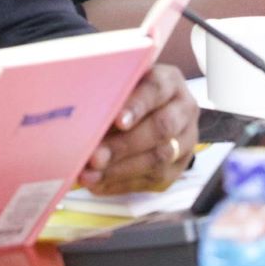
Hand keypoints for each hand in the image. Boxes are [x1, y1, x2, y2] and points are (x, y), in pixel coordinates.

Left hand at [80, 65, 197, 193]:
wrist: (149, 112)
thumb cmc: (126, 96)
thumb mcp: (120, 85)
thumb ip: (107, 95)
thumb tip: (80, 114)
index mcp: (170, 81)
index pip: (156, 89)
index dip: (137, 106)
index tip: (117, 121)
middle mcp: (183, 110)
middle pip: (161, 128)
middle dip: (124, 145)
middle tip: (95, 157)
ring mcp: (184, 141)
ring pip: (159, 158)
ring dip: (120, 169)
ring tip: (90, 175)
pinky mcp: (176, 168)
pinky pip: (152, 180)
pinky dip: (120, 184)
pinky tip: (97, 184)